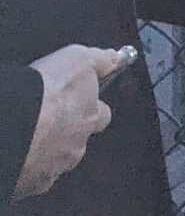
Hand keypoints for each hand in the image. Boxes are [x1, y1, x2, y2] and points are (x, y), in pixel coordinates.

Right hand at [14, 45, 119, 198]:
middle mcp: (77, 145)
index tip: (78, 101)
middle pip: (79, 140)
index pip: (101, 114)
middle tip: (48, 120)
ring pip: (57, 160)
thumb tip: (113, 58)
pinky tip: (19, 152)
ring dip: (47, 150)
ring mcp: (55, 167)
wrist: (12, 125)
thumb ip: (99, 60)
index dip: (90, 107)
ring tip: (30, 136)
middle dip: (69, 132)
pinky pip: (34, 177)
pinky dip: (28, 168)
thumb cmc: (44, 92)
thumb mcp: (76, 59)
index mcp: (91, 117)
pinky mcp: (32, 184)